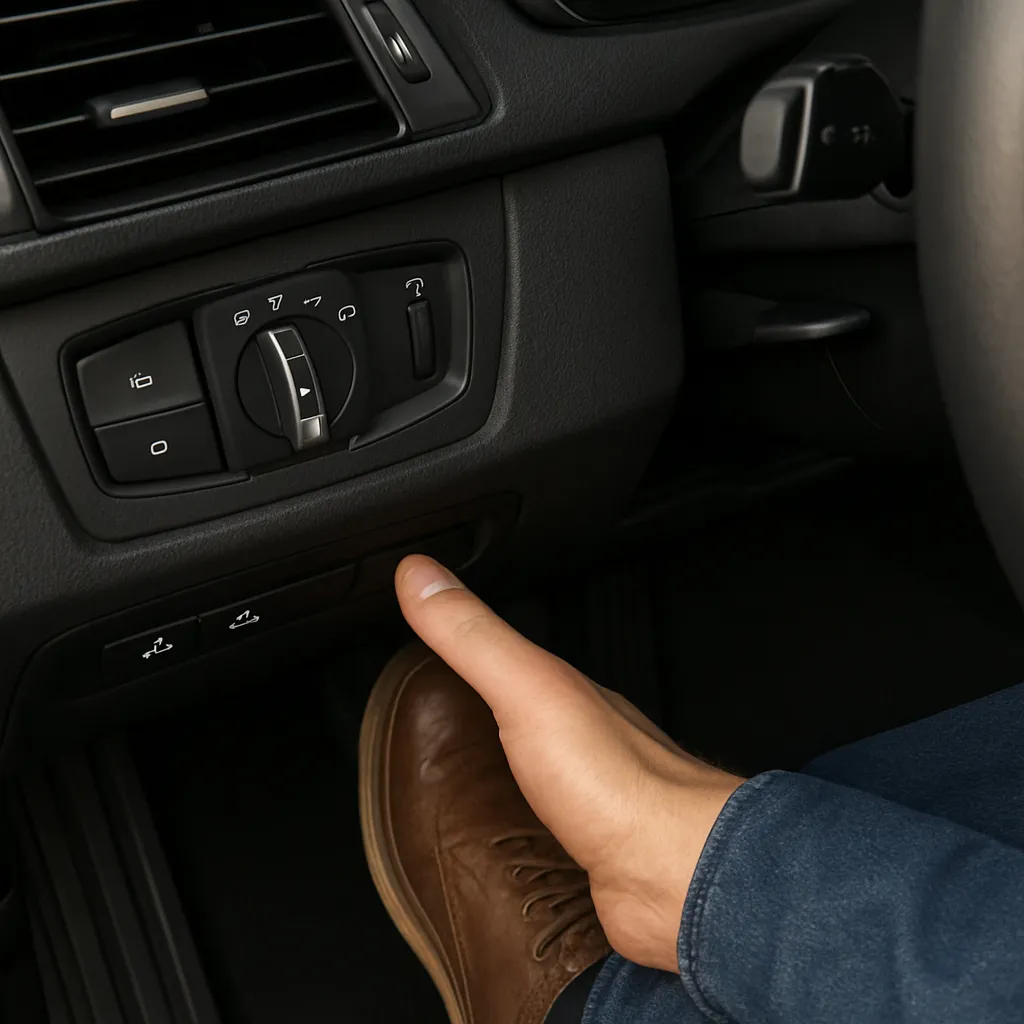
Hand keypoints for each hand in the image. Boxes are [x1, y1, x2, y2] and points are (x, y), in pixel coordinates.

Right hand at [395, 556, 744, 973]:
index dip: (469, 652)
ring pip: (528, 786)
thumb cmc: (620, 782)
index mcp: (567, 699)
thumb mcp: (529, 688)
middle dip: (478, 724)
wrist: (678, 877)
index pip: (509, 659)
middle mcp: (580, 749)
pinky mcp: (581, 863)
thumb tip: (419, 574)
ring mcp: (584, 806)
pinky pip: (534, 845)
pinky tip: (489, 856)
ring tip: (445, 797)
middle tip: (429, 730)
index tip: (425, 646)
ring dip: (493, 788)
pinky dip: (508, 843)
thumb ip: (474, 636)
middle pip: (520, 724)